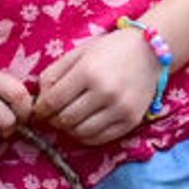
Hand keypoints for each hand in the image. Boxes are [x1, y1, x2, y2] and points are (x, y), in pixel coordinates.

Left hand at [32, 28, 163, 147]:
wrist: (149, 52)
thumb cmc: (109, 49)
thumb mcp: (78, 53)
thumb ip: (54, 74)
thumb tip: (39, 100)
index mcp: (88, 71)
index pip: (54, 101)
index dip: (41, 109)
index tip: (39, 110)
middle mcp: (105, 92)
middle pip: (65, 119)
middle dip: (53, 120)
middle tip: (53, 115)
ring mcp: (120, 108)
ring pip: (81, 132)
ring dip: (68, 130)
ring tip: (68, 120)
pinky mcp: (131, 121)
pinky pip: (100, 138)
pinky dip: (86, 136)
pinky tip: (83, 126)